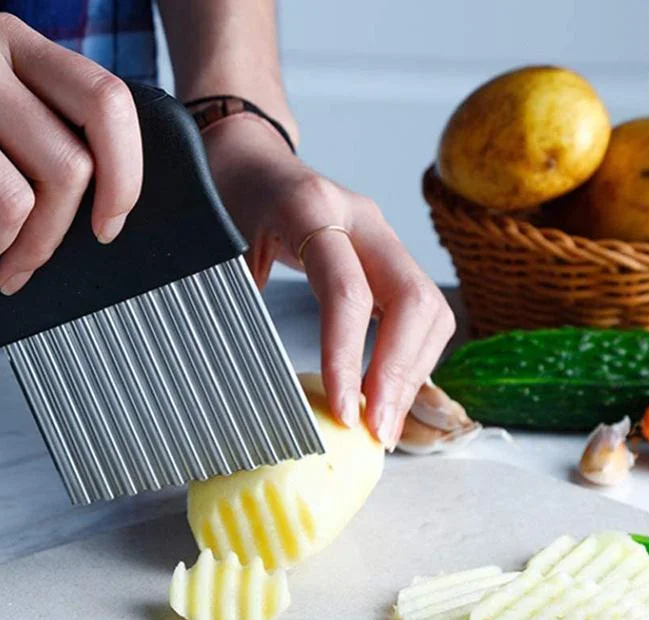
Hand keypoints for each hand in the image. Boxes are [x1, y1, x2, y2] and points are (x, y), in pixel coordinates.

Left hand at [202, 114, 455, 448]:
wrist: (249, 160)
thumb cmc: (226, 200)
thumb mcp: (219, 244)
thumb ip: (238, 301)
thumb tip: (259, 388)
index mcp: (312, 208)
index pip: (346, 289)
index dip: (347, 355)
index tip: (343, 411)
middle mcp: (361, 219)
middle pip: (413, 298)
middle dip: (400, 373)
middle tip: (377, 431)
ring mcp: (382, 236)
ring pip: (429, 308)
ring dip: (412, 372)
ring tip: (384, 423)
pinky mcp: (390, 258)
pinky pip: (422, 311)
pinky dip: (413, 358)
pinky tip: (390, 392)